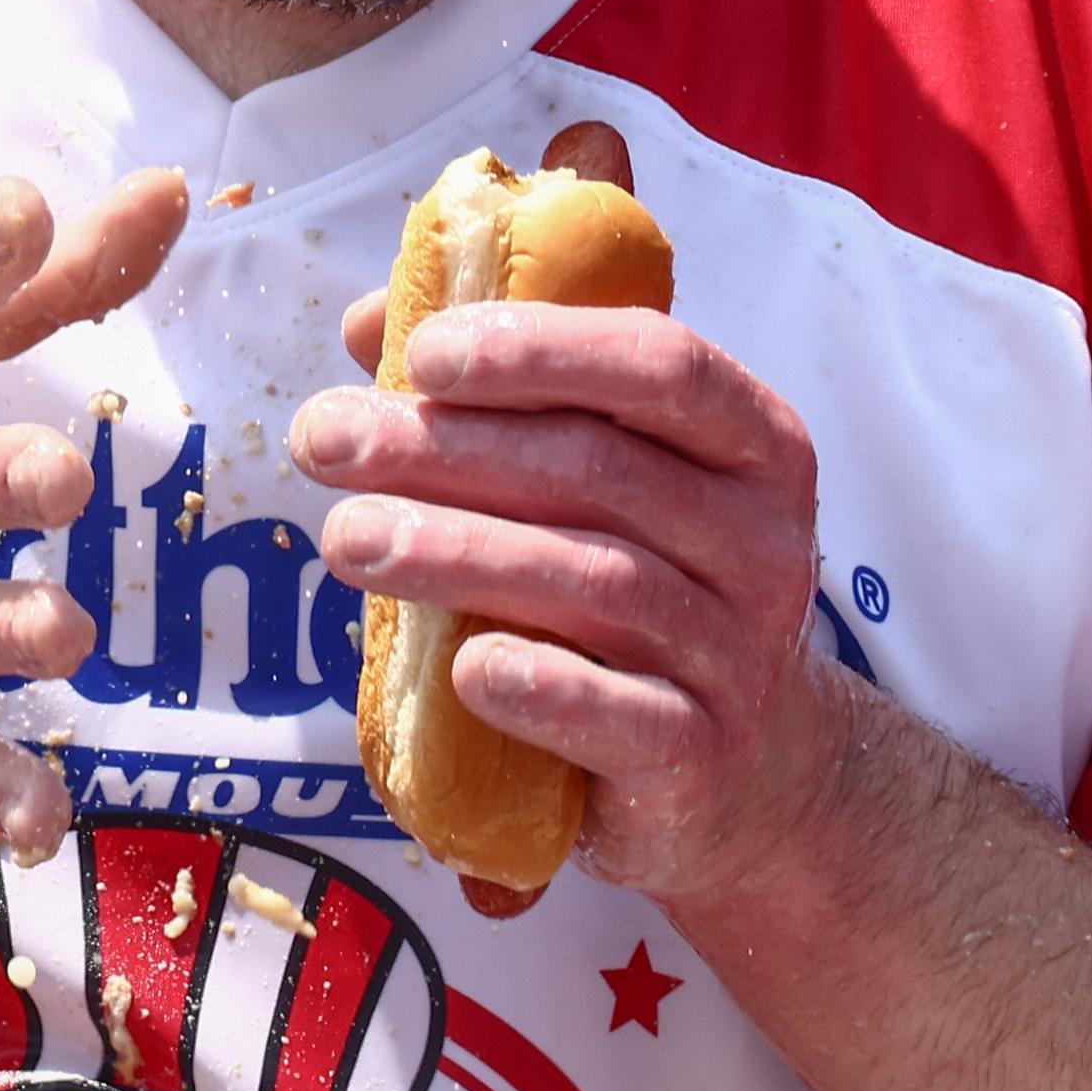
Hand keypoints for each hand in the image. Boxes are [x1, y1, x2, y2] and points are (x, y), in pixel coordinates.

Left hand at [292, 299, 837, 911]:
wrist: (733, 766)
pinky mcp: (704, 755)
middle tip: (326, 440)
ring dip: (458, 553)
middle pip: (600, 469)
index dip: (540, 348)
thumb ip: (499, 385)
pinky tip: (465, 668)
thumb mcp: (601, 465)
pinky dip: (543, 688)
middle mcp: (764, 540)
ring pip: (596, 584)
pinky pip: (624, 718)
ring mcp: (741, 654)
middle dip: (447, 448)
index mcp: (751, 440)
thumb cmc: (639, 570)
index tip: (422, 355)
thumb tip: (374, 324)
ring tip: (345, 536)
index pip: (659, 364)